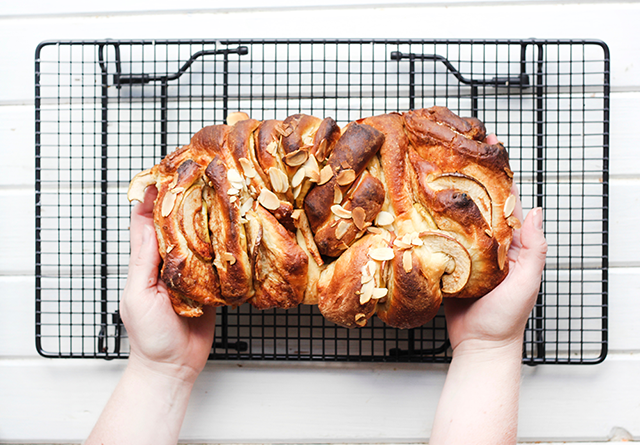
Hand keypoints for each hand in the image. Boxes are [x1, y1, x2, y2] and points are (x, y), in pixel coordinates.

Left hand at [121, 186, 215, 383]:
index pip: (146, 223)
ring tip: (220, 198)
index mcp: (146, 263)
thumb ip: (144, 262)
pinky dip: (224, 249)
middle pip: (176, 226)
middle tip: (200, 178)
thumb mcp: (139, 296)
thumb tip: (148, 224)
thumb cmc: (149, 337)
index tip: (165, 174)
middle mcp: (169, 263)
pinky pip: (218, 263)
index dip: (153, 198)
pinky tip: (233, 234)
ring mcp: (190, 274)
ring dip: (207, 221)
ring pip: (199, 240)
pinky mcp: (210, 286)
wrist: (173, 367)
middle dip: (185, 203)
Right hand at [443, 135, 547, 353]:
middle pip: (474, 202)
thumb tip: (535, 210)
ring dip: (440, 196)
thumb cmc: (507, 318)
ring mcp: (462, 252)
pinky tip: (412, 209)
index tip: (486, 141)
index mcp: (508, 243)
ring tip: (425, 171)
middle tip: (447, 149)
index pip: (504, 199)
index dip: (497, 171)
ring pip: (451, 218)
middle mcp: (484, 242)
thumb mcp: (526, 282)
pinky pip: (434, 240)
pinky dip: (425, 225)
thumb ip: (533, 249)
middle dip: (463, 175)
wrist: (479, 346)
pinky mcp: (443, 264)